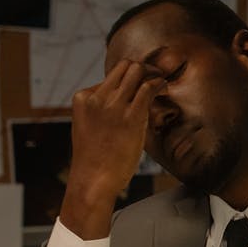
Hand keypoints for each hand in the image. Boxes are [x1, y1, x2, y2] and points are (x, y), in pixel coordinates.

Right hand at [60, 60, 165, 238]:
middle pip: (124, 67)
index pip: (109, 77)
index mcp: (83, 98)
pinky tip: (164, 87)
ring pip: (137, 71)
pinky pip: (148, 87)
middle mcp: (97, 97)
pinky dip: (159, 83)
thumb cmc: (94, 159)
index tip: (138, 88)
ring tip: (161, 80)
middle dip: (142, 68)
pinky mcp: (131, 116)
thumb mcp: (89, 128)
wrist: (93, 179)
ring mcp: (114, 105)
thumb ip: (101, 111)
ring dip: (153, 73)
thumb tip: (125, 101)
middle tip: (154, 75)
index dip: (127, 81)